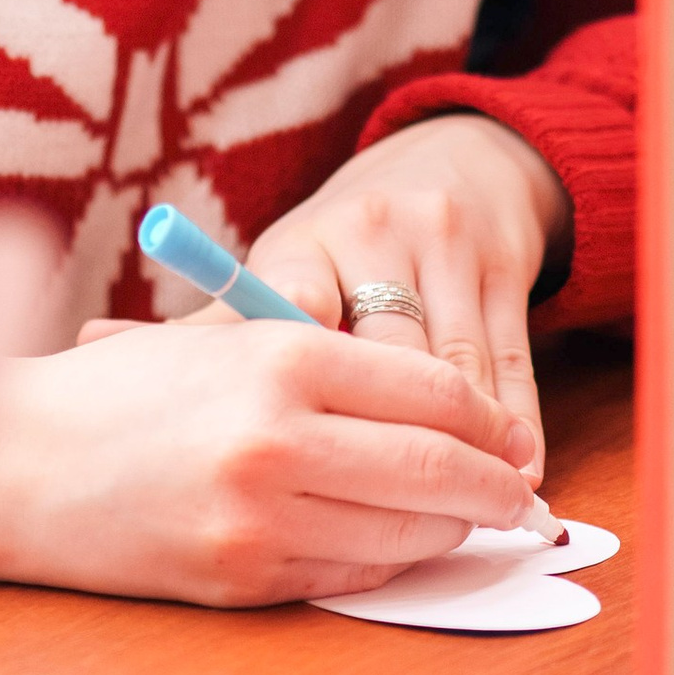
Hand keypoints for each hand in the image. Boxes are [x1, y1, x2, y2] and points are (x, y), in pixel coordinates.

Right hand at [0, 308, 542, 607]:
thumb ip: (324, 364)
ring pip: (405, 534)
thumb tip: (445, 408)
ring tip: (464, 522)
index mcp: (280, 358)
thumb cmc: (112, 392)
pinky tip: (389, 545)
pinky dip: (385, 561)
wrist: (8, 464)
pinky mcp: (241, 579)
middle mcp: (280, 440)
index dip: (489, 419)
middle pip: (440, 470)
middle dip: (496, 488)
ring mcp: (261, 519)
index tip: (509, 433)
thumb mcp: (218, 341)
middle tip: (520, 496)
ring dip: (448, 532)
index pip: (436, 393)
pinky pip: (349, 574)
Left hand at [242, 112, 568, 480]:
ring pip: (457, 362)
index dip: (304, 365)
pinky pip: (511, 356)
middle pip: (388, 350)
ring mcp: (444, 242)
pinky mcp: (504, 261)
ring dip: (467, 446)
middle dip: (396, 441)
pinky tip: (520, 471)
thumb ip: (236, 333)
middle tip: (396, 516)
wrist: (450, 159)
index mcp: (302, 242)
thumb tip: (153, 386)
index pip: (294, 300)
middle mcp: (371, 232)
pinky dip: (517, 421)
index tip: (308, 436)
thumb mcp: (290, 267)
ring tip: (470, 512)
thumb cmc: (346, 246)